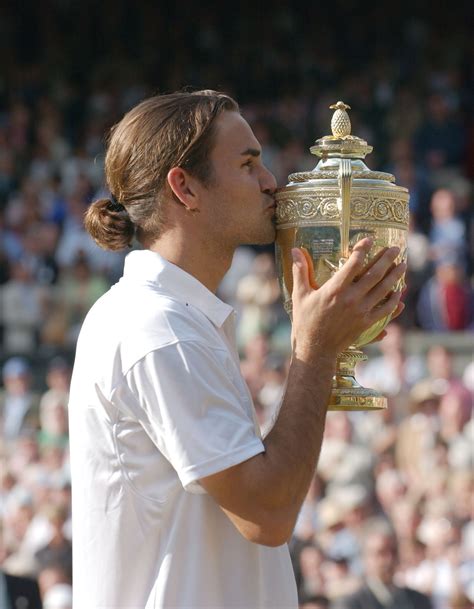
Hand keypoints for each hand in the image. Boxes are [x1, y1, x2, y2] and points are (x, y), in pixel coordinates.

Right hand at [290, 238, 405, 361]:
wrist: (315, 349)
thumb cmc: (305, 321)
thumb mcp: (299, 295)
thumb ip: (300, 271)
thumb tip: (295, 250)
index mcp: (335, 289)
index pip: (353, 264)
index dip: (363, 249)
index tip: (369, 240)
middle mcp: (351, 298)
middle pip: (375, 274)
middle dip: (387, 259)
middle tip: (396, 248)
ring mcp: (361, 311)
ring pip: (384, 290)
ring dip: (396, 276)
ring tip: (403, 265)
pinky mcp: (366, 323)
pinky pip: (385, 310)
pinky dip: (394, 300)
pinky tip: (399, 293)